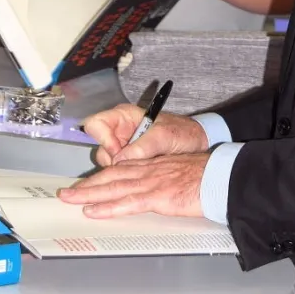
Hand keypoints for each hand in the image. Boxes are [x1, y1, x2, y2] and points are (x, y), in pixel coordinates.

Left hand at [58, 153, 208, 218]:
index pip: (124, 168)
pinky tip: (93, 210)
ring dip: (89, 194)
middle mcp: (150, 170)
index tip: (89, 182)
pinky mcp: (157, 196)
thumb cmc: (210, 175)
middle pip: (113, 176)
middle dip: (89, 184)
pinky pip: (127, 202)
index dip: (104, 175)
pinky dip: (108, 207)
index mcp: (156, 164)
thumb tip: (165, 188)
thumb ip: (170, 178)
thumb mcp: (185, 171)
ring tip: (70, 199)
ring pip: (114, 187)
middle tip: (68, 192)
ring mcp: (152, 182)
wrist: (223, 176)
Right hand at [82, 103, 208, 166]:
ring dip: (119, 170)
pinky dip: (125, 176)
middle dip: (111, 159)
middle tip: (130, 167)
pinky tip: (139, 177)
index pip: (96, 124)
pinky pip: (118, 170)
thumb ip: (142, 147)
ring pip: (107, 161)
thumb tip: (119, 161)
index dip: (103, 139)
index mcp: (125, 116)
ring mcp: (124, 146)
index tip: (118, 153)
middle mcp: (120, 130)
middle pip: (99, 146)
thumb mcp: (164, 136)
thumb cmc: (183, 132)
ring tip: (140, 170)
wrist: (198, 143)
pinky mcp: (130, 160)